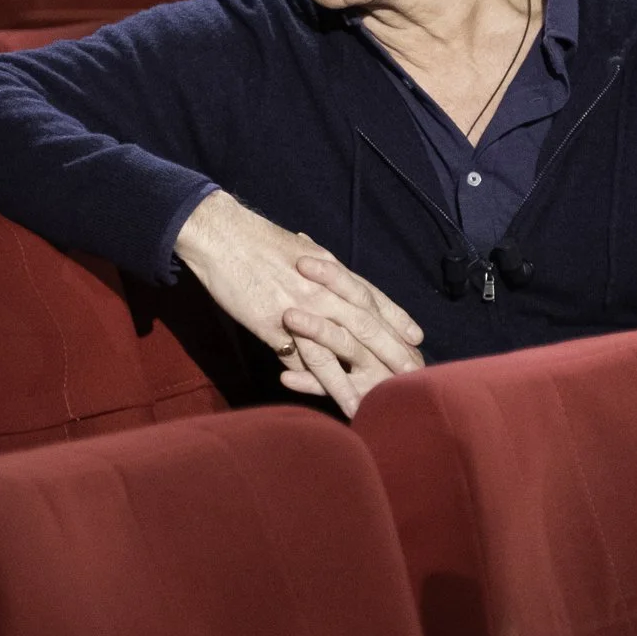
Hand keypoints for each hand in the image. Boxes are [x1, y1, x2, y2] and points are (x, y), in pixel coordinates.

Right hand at [173, 191, 423, 417]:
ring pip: (340, 346)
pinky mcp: (276, 326)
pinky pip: (304, 358)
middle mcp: (322, 288)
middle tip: (414, 372)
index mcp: (328, 267)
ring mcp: (301, 307)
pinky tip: (336, 400)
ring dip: (361, 376)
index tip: (416, 336)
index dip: (395, 317)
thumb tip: (322, 270)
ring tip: (379, 399)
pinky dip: (322, 382)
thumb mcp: (293, 248)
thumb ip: (312, 265)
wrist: (220, 235)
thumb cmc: (251, 238)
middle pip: (366, 323)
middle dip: (392, 350)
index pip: (370, 295)